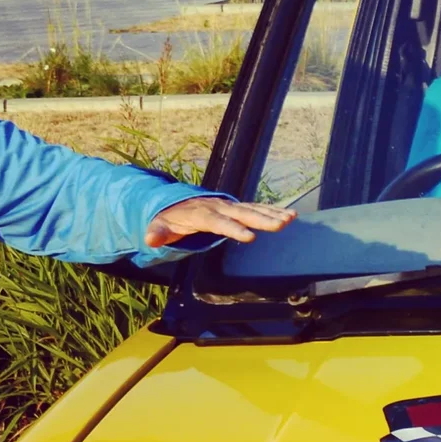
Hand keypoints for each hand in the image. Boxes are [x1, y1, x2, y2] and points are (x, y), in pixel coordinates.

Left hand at [144, 196, 296, 247]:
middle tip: (280, 224)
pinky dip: (273, 211)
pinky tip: (290, 215)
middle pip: (241, 213)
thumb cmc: (169, 218)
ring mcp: (229, 206)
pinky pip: (256, 209)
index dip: (233, 229)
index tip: (249, 237)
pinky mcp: (236, 208)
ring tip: (291, 218)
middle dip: (261, 218)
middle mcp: (218, 206)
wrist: (176, 202)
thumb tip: (149, 239)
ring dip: (272, 214)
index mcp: (201, 213)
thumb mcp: (159, 225)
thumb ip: (157, 232)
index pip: (218, 222)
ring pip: (252, 209)